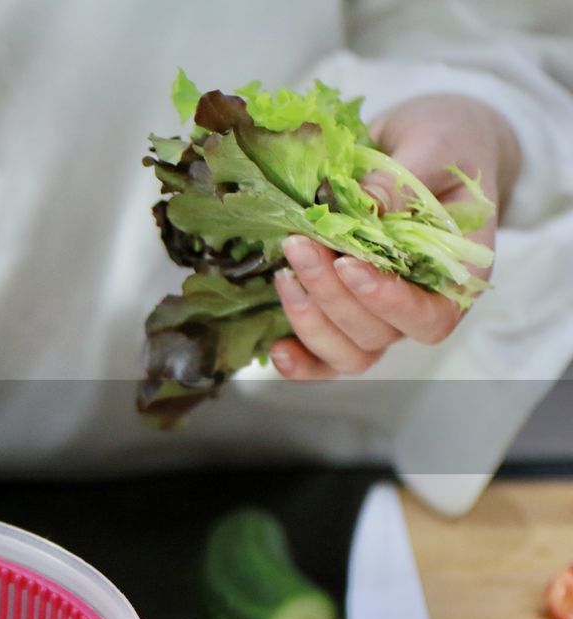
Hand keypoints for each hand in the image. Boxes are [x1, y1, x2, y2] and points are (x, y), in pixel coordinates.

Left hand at [269, 94, 519, 378]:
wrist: (428, 145)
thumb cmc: (446, 146)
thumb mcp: (434, 146)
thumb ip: (404, 181)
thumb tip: (365, 204)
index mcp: (458, 274)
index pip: (430, 318)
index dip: (389, 302)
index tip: (349, 264)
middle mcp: (420, 304)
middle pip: (377, 334)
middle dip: (332, 295)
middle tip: (300, 245)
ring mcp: (380, 313)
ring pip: (348, 351)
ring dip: (309, 319)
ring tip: (284, 272)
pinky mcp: (344, 310)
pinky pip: (326, 357)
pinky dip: (300, 360)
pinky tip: (274, 347)